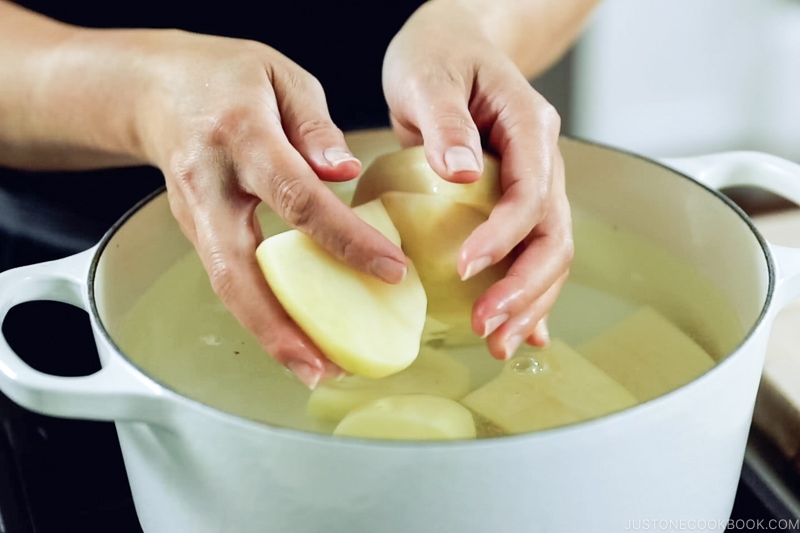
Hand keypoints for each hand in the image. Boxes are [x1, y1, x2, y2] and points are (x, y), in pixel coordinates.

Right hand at [133, 30, 408, 386]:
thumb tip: (345, 174)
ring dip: (268, 335)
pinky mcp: (195, 233)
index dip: (344, 238)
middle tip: (326, 366)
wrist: (156, 90)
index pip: (297, 197)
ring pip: (227, 286)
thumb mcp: (282, 77)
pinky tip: (297, 339)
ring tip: (316, 369)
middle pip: (238, 268)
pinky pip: (228, 280)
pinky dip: (260, 316)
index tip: (391, 270)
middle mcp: (210, 184)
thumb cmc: (228, 77)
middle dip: (280, 324)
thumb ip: (315, 126)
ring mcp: (195, 215)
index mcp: (241, 136)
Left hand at [382, 2, 573, 359]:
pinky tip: (520, 331)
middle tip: (487, 327)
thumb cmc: (439, 54)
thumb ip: (446, 122)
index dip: (504, 237)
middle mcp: (542, 161)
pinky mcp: (514, 203)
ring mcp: (534, 185)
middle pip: (553, 236)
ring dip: (528, 303)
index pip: (531, 193)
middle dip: (524, 288)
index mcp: (529, 127)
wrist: (453, 44)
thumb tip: (460, 174)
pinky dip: (527, 294)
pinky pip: (530, 253)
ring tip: (496, 343)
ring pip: (548, 253)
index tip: (465, 268)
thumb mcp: (431, 75)